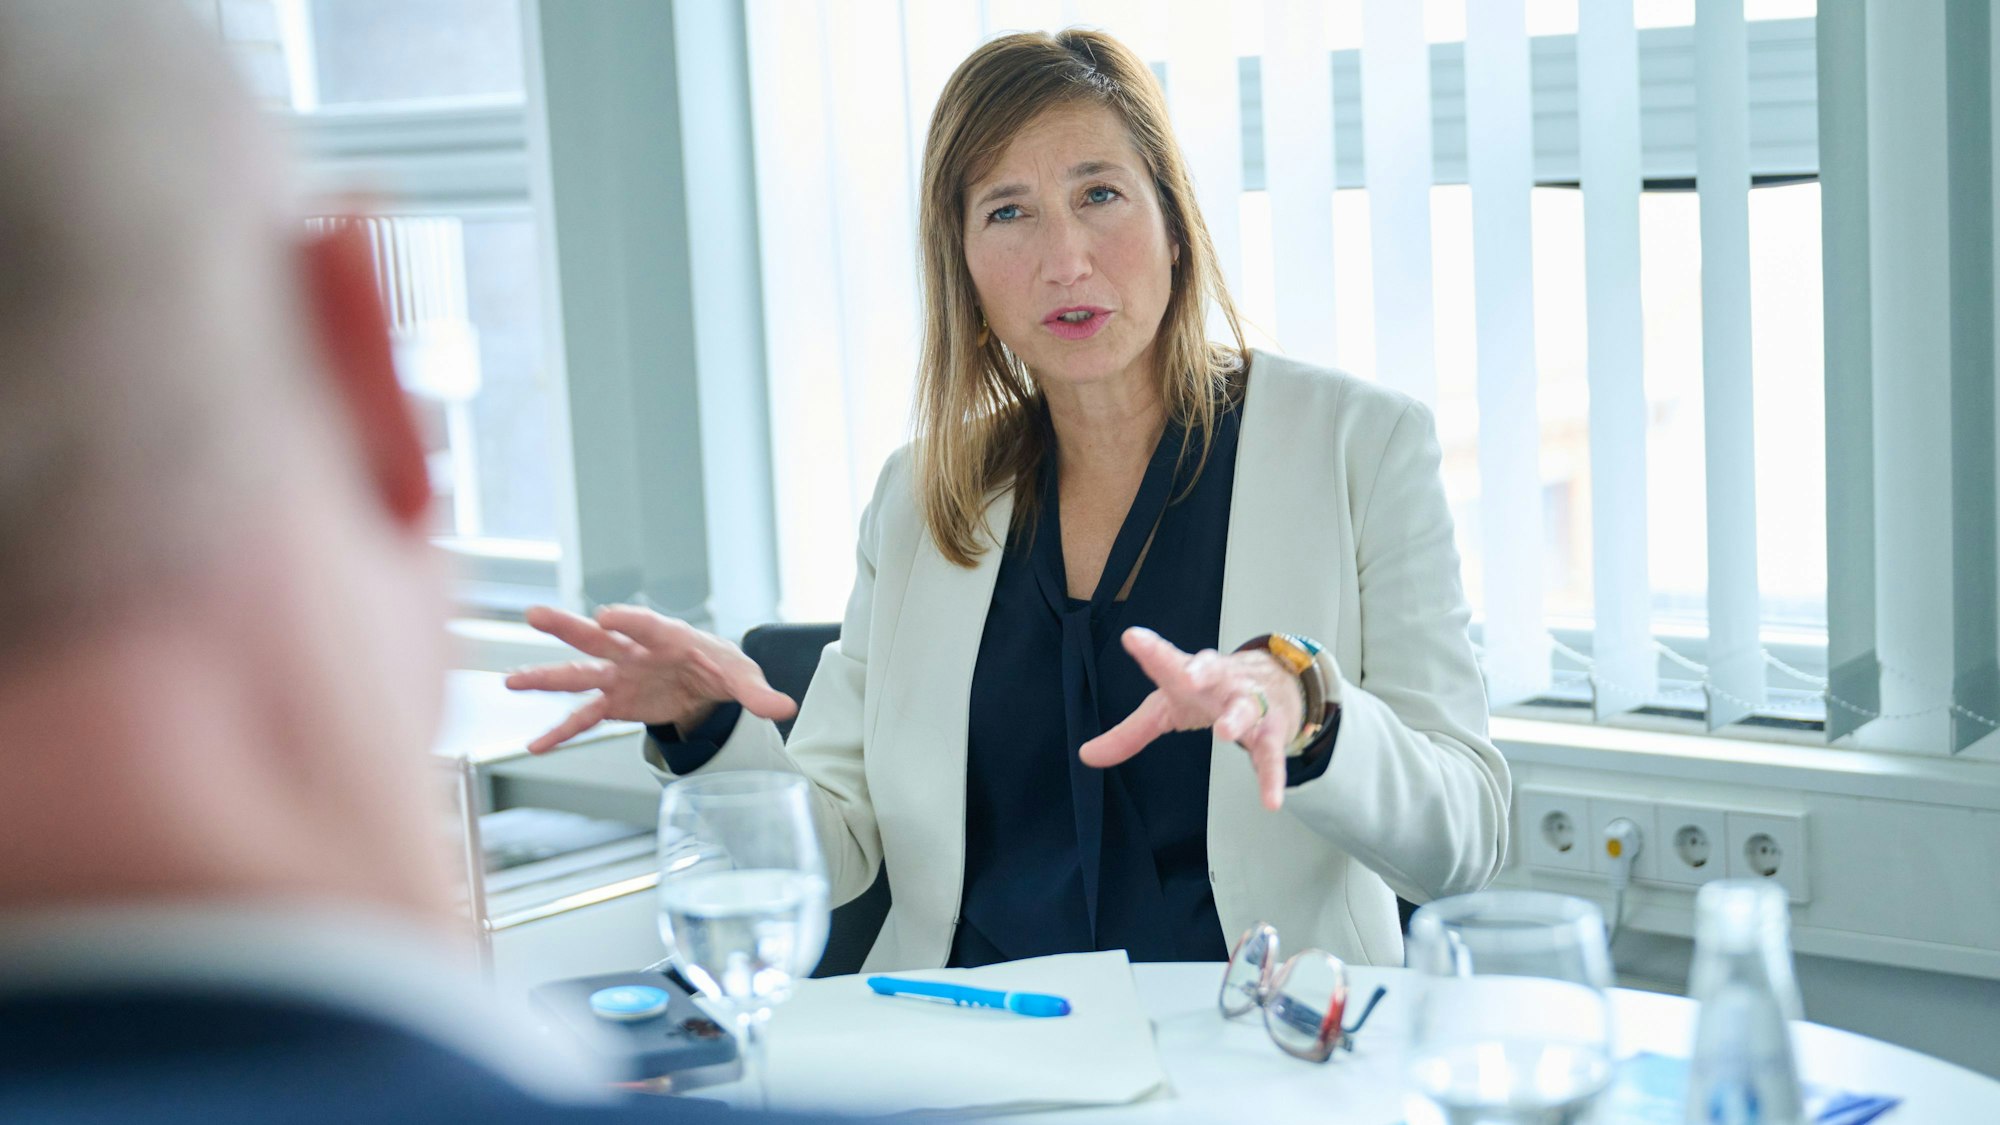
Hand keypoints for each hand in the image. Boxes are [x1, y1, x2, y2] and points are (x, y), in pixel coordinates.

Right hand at [504, 604, 797, 753]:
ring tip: (511, 680)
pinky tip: (535, 746)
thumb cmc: (721, 668)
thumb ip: (757, 693)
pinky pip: (583, 718)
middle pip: (599, 637)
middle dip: (570, 627)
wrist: (707, 681)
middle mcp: (636, 652)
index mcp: (669, 637)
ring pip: (580, 674)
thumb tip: (783, 708)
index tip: (607, 615)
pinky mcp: (615, 702)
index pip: (648, 625)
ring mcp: (620, 676)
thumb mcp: (743, 678)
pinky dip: (561, 732)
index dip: (630, 620)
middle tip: (536, 615)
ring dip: (547, 676)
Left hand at [1078, 627, 1303, 810]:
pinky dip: (1272, 777)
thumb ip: (1129, 733)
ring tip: (1224, 732)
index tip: (1132, 637)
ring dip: (1236, 718)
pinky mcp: (1271, 732)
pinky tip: (1271, 800)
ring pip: (1245, 708)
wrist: (1276, 683)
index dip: (1151, 650)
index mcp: (1189, 673)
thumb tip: (1085, 756)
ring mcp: (1249, 705)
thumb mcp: (1166, 709)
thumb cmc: (1209, 693)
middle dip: (1200, 670)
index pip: (1167, 661)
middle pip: (1212, 669)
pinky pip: (1271, 756)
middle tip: (1186, 675)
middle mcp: (1221, 682)